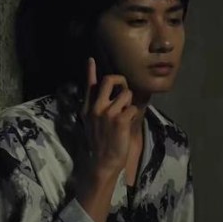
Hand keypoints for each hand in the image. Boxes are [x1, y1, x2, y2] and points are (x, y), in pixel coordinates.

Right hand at [79, 57, 138, 180]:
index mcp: (88, 108)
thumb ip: (97, 107)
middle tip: (124, 88)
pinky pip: (133, 108)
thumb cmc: (101, 143)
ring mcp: (108, 113)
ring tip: (126, 115)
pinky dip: (134, 115)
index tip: (91, 59)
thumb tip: (105, 94)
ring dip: (130, 103)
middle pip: (110, 80)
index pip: (90, 85)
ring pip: (126, 94)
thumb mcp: (92, 123)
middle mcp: (96, 107)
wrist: (103, 162)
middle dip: (121, 80)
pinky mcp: (120, 120)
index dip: (91, 71)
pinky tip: (128, 124)